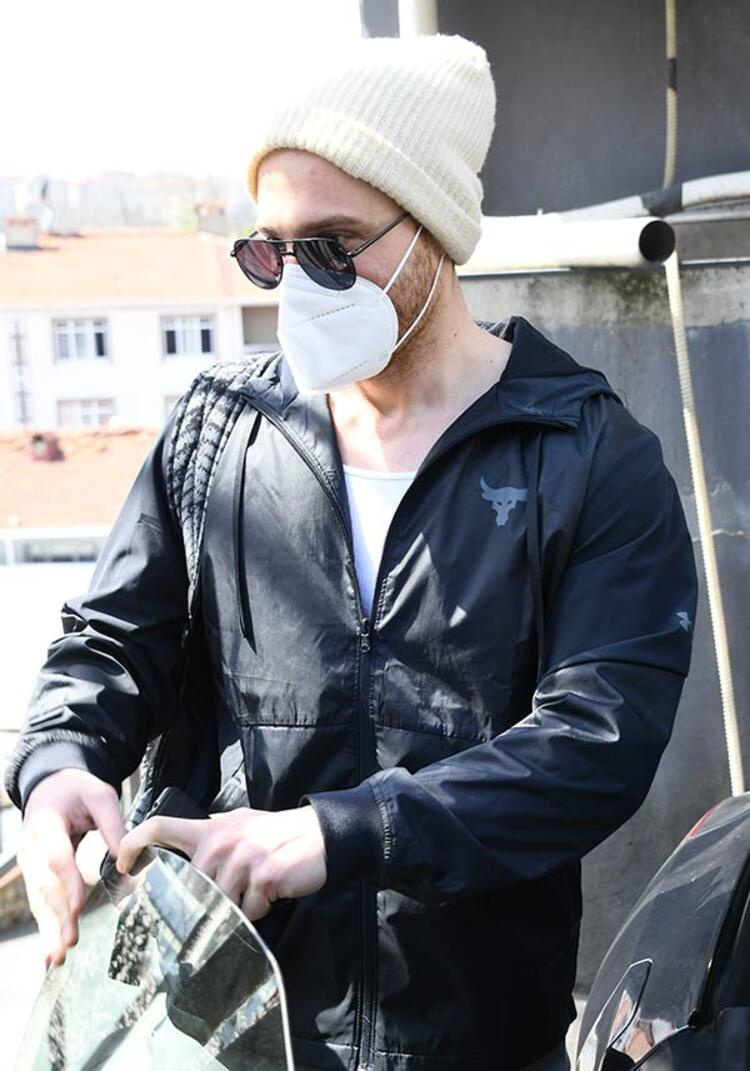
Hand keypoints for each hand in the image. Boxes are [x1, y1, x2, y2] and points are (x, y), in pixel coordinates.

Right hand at [17, 769, 125, 967]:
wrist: (51, 788)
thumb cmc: (77, 791)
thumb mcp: (99, 796)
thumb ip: (113, 825)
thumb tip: (127, 859)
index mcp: (46, 824)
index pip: (57, 857)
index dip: (67, 882)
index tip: (79, 906)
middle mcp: (31, 847)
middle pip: (44, 885)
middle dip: (57, 915)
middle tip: (70, 941)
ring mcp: (29, 864)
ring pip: (39, 899)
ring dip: (49, 928)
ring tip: (58, 956)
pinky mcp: (34, 875)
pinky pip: (39, 903)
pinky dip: (45, 926)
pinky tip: (50, 952)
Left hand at [115, 805, 326, 919]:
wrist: (320, 836)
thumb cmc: (278, 833)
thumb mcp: (240, 824)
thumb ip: (211, 836)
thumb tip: (182, 852)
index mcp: (211, 828)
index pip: (160, 826)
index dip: (133, 844)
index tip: (123, 863)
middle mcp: (222, 841)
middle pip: (190, 885)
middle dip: (204, 901)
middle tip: (225, 899)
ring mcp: (243, 860)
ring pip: (219, 903)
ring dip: (237, 906)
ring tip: (255, 890)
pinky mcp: (263, 877)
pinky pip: (248, 910)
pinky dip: (258, 910)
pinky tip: (270, 893)